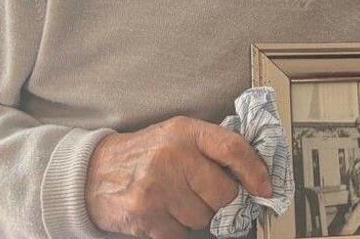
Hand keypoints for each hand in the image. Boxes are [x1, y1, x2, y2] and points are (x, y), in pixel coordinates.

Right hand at [85, 116, 270, 238]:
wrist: (95, 172)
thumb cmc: (144, 154)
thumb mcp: (177, 136)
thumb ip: (211, 149)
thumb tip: (253, 176)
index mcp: (185, 131)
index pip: (233, 149)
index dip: (255, 172)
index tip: (265, 189)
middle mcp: (172, 156)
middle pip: (223, 194)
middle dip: (220, 202)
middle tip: (202, 195)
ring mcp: (157, 186)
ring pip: (203, 218)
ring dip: (195, 216)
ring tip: (174, 200)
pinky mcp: (145, 214)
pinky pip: (181, 234)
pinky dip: (176, 230)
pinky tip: (162, 213)